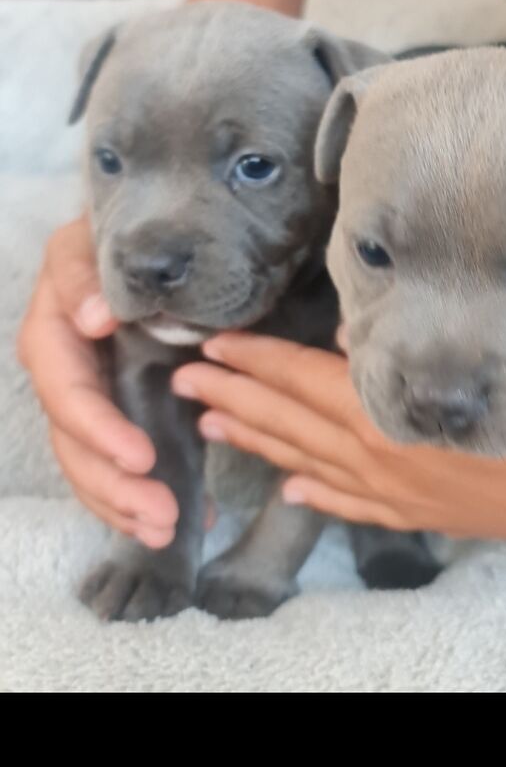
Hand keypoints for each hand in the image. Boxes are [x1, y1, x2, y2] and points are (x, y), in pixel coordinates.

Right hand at [17, 216, 179, 548]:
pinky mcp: (120, 414)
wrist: (156, 235)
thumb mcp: (95, 241)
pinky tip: (191, 521)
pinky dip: (147, 496)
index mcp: (54, 331)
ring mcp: (91, 398)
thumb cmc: (127, 235)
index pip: (67, 392)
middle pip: (75, 443)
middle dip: (113, 486)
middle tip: (161, 516)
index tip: (142, 458)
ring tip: (166, 532)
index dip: (99, 431)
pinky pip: (120, 465)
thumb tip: (94, 320)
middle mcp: (65, 373)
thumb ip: (88, 277)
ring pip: (92, 465)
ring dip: (125, 505)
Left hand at [170, 334, 505, 558]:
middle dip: (233, 397)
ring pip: (312, 464)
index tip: (207, 342)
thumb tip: (357, 315)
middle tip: (180, 378)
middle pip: (291, 421)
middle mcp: (388, 458)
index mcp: (395, 415)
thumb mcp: (498, 354)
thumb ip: (421, 338)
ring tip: (212, 426)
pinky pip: (356, 508)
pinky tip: (292, 491)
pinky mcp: (432, 516)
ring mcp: (407, 494)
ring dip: (259, 443)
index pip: (301, 378)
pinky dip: (318, 496)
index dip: (252, 359)